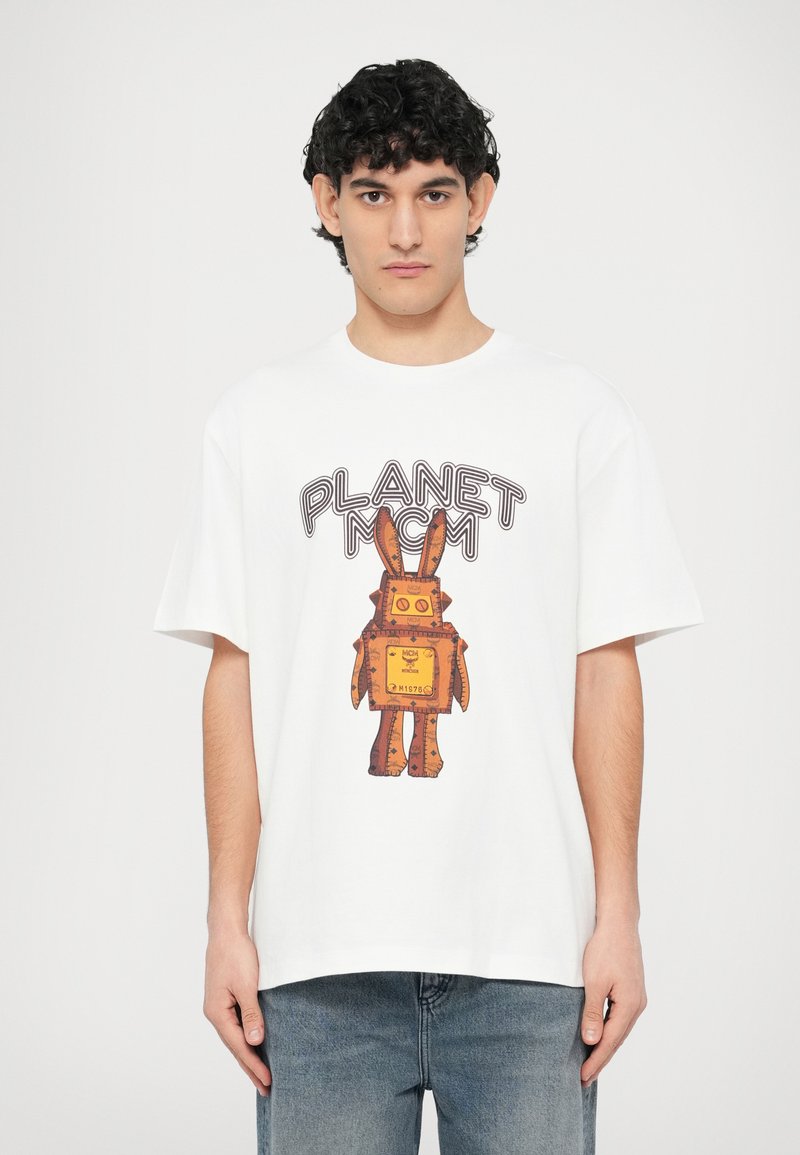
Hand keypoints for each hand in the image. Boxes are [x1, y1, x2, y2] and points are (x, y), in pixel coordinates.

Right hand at [203, 927, 271, 1095]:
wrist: (226, 931)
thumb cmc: (236, 955)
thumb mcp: (247, 986)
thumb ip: (251, 1014)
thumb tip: (255, 1041)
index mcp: (217, 1013)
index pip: (239, 1046)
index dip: (254, 1065)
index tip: (268, 1081)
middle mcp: (215, 1013)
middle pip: (235, 1046)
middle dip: (250, 1068)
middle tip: (266, 1089)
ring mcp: (219, 1006)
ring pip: (235, 1037)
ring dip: (248, 1055)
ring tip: (261, 1074)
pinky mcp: (225, 998)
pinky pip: (236, 1025)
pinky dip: (246, 1038)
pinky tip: (254, 1044)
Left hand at [580, 918, 646, 1086]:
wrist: (618, 923)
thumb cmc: (605, 949)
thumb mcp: (594, 982)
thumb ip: (592, 1013)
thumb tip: (591, 1041)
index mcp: (630, 1006)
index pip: (610, 1041)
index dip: (595, 1060)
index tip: (582, 1077)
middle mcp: (637, 1005)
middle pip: (617, 1039)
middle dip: (600, 1058)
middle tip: (584, 1078)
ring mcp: (636, 997)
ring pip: (619, 1029)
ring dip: (605, 1045)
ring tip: (590, 1062)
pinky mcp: (631, 989)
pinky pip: (620, 1017)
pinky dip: (609, 1030)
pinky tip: (600, 1034)